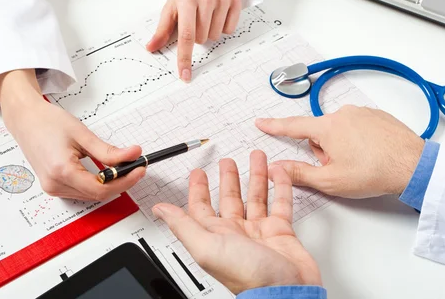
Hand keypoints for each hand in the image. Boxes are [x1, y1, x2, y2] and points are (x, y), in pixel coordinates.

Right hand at [0, 70, 145, 199]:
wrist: (26, 120)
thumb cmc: (48, 123)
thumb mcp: (83, 134)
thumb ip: (109, 150)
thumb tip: (133, 155)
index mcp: (62, 171)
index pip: (101, 189)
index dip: (125, 181)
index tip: (139, 170)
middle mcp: (55, 184)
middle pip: (97, 195)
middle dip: (120, 182)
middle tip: (136, 166)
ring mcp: (52, 188)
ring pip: (91, 195)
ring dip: (109, 185)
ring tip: (123, 167)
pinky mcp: (53, 186)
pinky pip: (81, 191)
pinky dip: (97, 184)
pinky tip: (105, 172)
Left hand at [146, 0, 241, 81]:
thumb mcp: (171, 8)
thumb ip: (162, 30)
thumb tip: (151, 47)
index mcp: (187, 0)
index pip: (186, 36)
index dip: (185, 58)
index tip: (185, 75)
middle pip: (202, 39)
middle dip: (197, 35)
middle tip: (195, 20)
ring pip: (216, 36)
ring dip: (209, 31)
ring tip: (206, 16)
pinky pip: (229, 30)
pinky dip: (222, 27)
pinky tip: (218, 14)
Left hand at [152, 150, 320, 293]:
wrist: (284, 290)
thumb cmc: (246, 276)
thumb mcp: (206, 247)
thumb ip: (183, 226)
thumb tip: (160, 211)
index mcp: (215, 235)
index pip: (202, 207)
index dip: (198, 189)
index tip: (197, 173)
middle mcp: (236, 232)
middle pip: (229, 198)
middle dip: (227, 178)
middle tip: (226, 162)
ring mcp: (259, 231)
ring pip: (256, 196)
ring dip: (255, 176)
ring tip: (256, 158)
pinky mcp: (281, 231)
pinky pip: (280, 202)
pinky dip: (280, 185)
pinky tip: (278, 172)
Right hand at [255, 105, 424, 197]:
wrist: (413, 166)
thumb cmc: (374, 173)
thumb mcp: (330, 180)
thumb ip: (298, 173)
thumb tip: (275, 169)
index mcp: (327, 127)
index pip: (292, 126)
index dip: (274, 126)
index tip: (261, 122)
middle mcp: (343, 113)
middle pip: (319, 133)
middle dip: (324, 150)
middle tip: (340, 168)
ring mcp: (362, 112)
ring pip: (339, 130)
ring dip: (342, 146)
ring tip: (360, 163)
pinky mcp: (377, 115)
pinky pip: (357, 127)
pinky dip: (359, 140)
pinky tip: (371, 155)